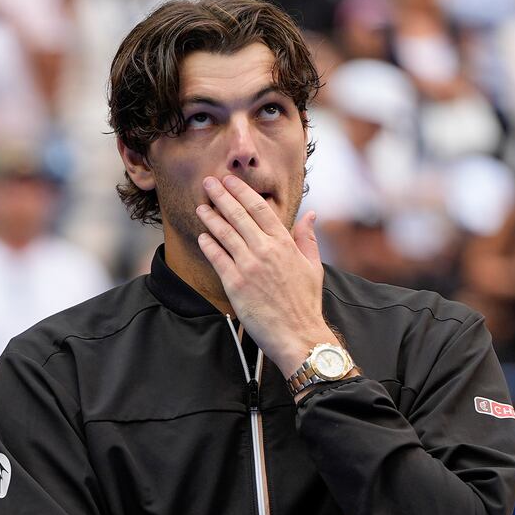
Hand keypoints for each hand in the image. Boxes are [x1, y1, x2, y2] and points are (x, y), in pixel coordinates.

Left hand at [195, 175, 334, 373]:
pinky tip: (201, 235)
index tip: (230, 181)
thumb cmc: (305, 302)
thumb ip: (306, 238)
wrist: (297, 333)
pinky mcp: (235, 284)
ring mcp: (249, 266)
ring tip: (200, 206)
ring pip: (225, 234)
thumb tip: (311, 215)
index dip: (242, 192)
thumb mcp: (313, 266)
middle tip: (208, 182)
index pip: (260, 208)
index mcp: (284, 243)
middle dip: (222, 196)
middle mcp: (265, 250)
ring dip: (210, 217)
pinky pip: (217, 258)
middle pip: (239, 215)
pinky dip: (208, 244)